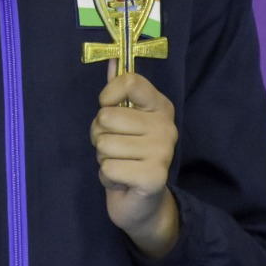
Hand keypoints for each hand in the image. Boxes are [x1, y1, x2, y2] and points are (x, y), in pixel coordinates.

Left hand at [90, 71, 180, 257]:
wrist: (142, 204)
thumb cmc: (128, 156)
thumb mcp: (123, 121)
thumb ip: (119, 91)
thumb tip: (111, 61)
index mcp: (160, 107)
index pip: (131, 81)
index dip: (108, 95)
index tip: (107, 108)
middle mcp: (166, 126)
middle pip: (107, 116)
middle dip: (99, 135)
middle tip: (115, 149)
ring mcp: (163, 152)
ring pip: (104, 144)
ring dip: (103, 158)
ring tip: (119, 165)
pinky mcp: (153, 177)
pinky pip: (108, 167)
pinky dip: (107, 177)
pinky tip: (121, 181)